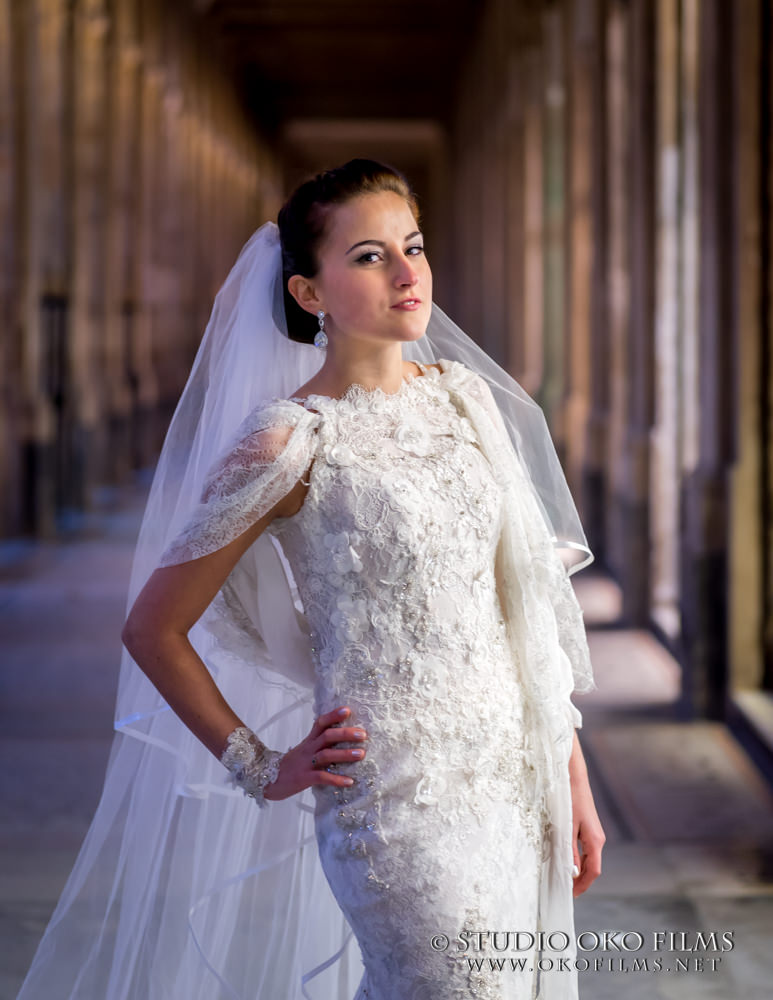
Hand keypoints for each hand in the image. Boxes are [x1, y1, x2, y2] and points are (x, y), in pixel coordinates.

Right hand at [262, 706, 367, 801]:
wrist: (268, 780)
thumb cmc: (291, 765)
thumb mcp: (304, 750)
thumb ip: (318, 744)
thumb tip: (341, 737)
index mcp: (308, 741)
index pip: (320, 723)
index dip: (333, 715)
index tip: (348, 710)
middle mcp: (308, 749)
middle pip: (327, 736)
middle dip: (346, 733)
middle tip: (363, 734)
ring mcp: (306, 763)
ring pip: (326, 755)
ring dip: (345, 754)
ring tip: (362, 754)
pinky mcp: (304, 778)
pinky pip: (322, 777)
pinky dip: (337, 779)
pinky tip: (350, 781)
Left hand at [568, 732, 605, 896]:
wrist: (573, 777)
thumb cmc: (569, 799)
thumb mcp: (567, 827)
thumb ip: (569, 850)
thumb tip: (571, 872)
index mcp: (595, 841)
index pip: (593, 871)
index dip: (583, 885)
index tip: (571, 895)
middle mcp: (598, 839)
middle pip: (592, 867)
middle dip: (580, 881)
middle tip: (565, 890)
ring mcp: (594, 834)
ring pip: (589, 859)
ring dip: (578, 870)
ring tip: (564, 879)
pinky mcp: (588, 828)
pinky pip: (586, 850)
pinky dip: (578, 859)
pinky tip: (567, 861)